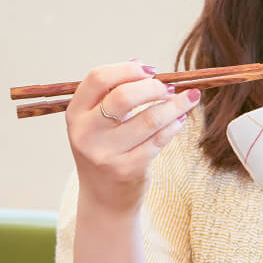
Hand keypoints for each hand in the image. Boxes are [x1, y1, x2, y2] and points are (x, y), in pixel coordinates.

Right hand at [66, 60, 200, 212]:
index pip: (98, 78)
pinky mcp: (128, 170)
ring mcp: (106, 154)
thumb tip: (139, 63)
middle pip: (124, 96)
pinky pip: (159, 139)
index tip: (150, 71)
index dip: (128, 70)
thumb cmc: (105, 151)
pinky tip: (180, 119)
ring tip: (187, 99)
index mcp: (75, 115)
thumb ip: (112, 93)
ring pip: (149, 118)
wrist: (104, 199)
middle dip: (154, 87)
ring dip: (175, 105)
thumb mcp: (97, 123)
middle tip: (168, 88)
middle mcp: (86, 134)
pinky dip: (174, 125)